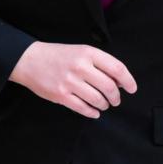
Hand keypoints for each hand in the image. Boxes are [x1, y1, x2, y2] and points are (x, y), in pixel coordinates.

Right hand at [9, 42, 137, 118]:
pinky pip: (82, 108)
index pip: (116, 68)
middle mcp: (80, 66)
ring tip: (103, 104)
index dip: (128, 80)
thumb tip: (120, 81)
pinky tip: (94, 112)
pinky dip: (92, 112)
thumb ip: (100, 63)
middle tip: (116, 100)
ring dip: (104, 105)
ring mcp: (70, 82)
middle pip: (109, 86)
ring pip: (97, 99)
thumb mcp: (81, 51)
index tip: (132, 89)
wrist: (30, 60)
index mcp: (88, 53)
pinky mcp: (61, 95)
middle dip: (116, 97)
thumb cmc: (59, 55)